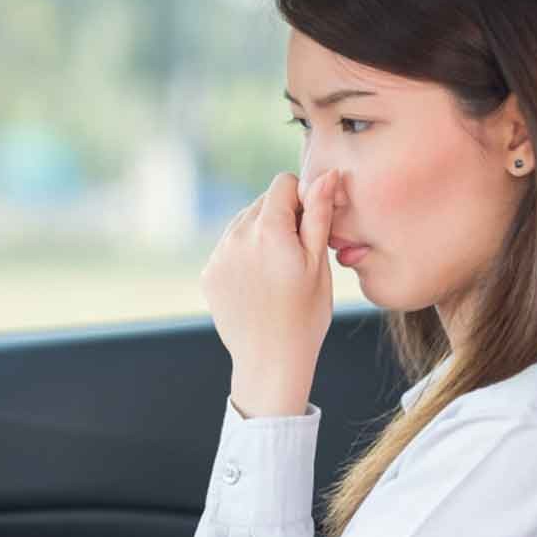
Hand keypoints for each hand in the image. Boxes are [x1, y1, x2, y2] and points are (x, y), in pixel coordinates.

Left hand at [201, 169, 339, 416]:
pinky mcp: (209, 273)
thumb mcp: (319, 264)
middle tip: (294, 257)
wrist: (270, 361)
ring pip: (242, 223)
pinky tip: (258, 285)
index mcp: (268, 230)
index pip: (283, 183)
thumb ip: (319, 214)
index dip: (302, 201)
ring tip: (276, 273)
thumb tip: (327, 174)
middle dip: (281, 218)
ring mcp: (219, 255)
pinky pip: (228, 247)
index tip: (309, 230)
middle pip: (262, 202)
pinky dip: (243, 255)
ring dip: (260, 235)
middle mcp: (236, 236)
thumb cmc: (305, 315)